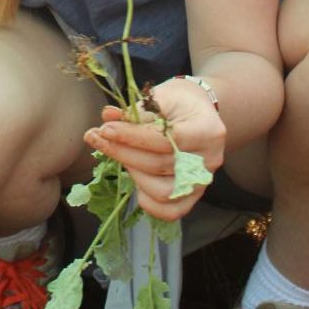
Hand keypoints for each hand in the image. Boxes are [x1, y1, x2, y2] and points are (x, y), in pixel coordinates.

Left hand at [84, 79, 225, 221]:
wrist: (198, 111)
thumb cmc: (177, 102)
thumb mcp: (159, 97)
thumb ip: (135, 110)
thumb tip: (107, 116)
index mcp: (206, 130)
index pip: (166, 139)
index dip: (132, 136)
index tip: (106, 129)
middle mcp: (209, 159)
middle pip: (161, 165)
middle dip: (124, 152)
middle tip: (99, 138)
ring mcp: (203, 180)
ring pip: (164, 192)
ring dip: (134, 174)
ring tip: (120, 155)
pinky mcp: (194, 195)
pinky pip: (171, 210)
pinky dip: (148, 201)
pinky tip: (133, 180)